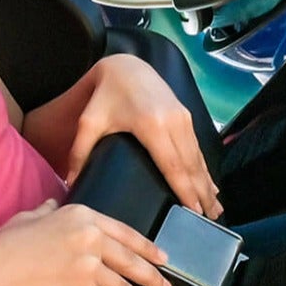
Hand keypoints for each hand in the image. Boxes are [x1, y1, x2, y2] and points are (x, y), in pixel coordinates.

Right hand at [0, 200, 173, 285]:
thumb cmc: (2, 247)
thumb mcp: (29, 216)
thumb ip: (48, 210)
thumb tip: (54, 203)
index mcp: (81, 215)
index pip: (125, 232)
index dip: (146, 247)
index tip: (161, 257)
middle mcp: (91, 237)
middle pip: (131, 260)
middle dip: (152, 276)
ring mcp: (90, 265)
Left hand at [65, 55, 222, 218]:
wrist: (127, 65)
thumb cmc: (106, 95)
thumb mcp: (89, 122)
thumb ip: (79, 152)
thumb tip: (69, 183)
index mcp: (151, 125)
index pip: (172, 165)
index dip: (184, 190)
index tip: (193, 211)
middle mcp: (173, 122)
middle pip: (190, 166)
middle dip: (201, 194)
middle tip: (210, 219)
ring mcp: (183, 117)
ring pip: (198, 158)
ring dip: (207, 184)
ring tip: (215, 209)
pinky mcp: (186, 115)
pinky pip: (197, 148)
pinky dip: (204, 169)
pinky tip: (210, 185)